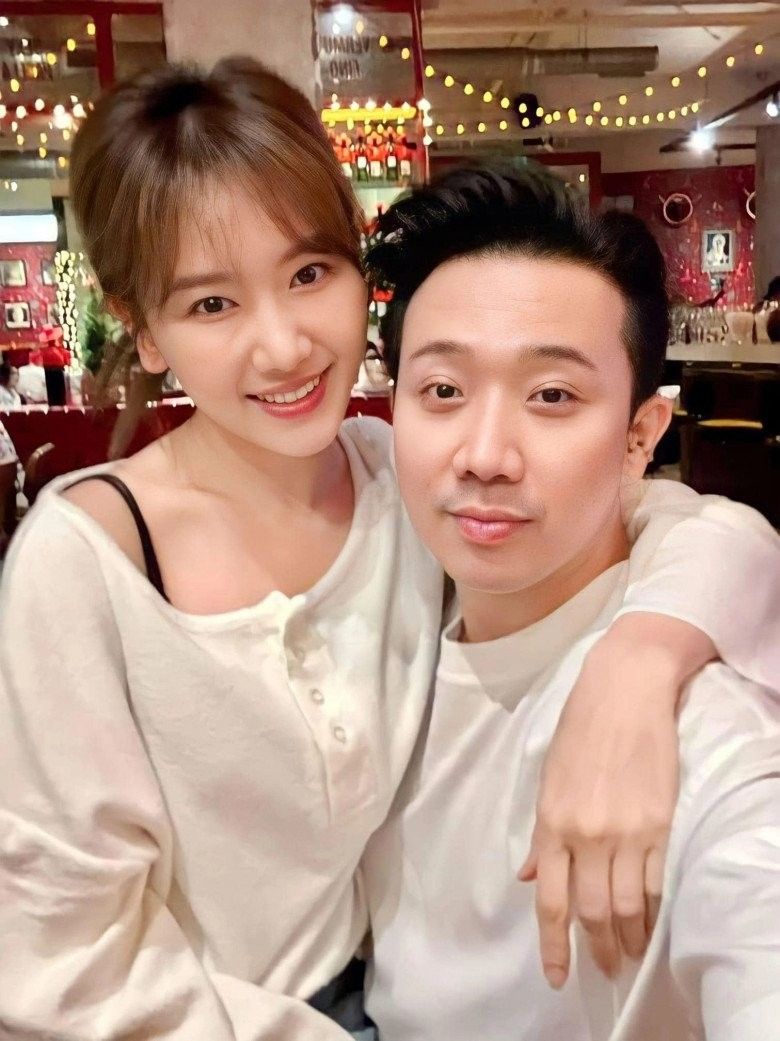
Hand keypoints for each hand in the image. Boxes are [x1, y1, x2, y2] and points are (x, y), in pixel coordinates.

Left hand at [519, 613, 715, 988]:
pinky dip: (652, 912)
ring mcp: (626, 831)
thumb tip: (528, 876)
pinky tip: (649, 924)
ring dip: (627, 938)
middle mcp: (587, 834)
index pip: (550, 901)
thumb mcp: (547, 777)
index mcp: (551, 822)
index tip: (556, 975)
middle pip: (591, 911)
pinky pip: (656, 882)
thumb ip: (540, 834)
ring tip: (627, 954)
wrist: (625, 690)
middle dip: (596, 949)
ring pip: (627, 906)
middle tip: (601, 968)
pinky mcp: (659, 822)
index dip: (553, 946)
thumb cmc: (580, 727)